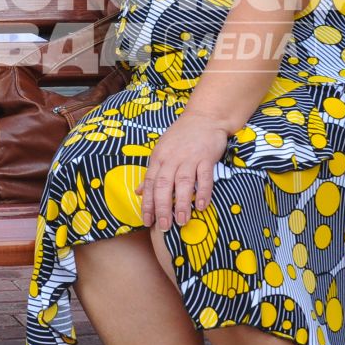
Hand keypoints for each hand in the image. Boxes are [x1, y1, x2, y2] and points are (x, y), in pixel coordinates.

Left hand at [141, 114, 231, 233]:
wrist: (205, 117)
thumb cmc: (182, 136)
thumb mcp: (162, 151)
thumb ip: (152, 172)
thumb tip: (138, 191)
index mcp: (158, 158)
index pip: (149, 183)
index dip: (147, 203)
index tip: (147, 221)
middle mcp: (172, 158)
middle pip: (163, 185)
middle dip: (162, 207)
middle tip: (164, 227)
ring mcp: (189, 158)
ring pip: (183, 183)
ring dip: (181, 203)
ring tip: (181, 221)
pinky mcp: (206, 157)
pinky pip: (204, 177)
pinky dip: (203, 192)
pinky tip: (201, 206)